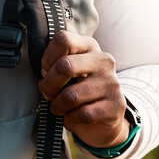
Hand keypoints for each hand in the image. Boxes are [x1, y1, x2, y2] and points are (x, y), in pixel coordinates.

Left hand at [38, 30, 128, 147]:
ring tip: (60, 107)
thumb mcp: (69, 72)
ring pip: (71, 96)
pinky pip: (83, 114)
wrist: (104, 117)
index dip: (47, 59)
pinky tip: (74, 116)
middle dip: (49, 85)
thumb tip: (42, 76)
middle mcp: (103, 61)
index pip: (63, 40)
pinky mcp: (116, 104)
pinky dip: (72, 119)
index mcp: (89, 46)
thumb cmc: (80, 91)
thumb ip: (55, 66)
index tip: (45, 72)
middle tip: (48, 94)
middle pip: (65, 66)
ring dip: (58, 106)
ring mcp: (112, 83)